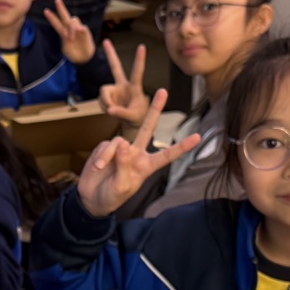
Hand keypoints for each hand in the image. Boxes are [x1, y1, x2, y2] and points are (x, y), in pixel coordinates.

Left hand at [45, 0, 96, 65]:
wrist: (84, 59)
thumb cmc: (74, 54)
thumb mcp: (66, 48)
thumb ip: (66, 39)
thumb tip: (70, 30)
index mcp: (63, 33)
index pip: (56, 23)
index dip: (51, 18)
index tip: (45, 11)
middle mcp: (70, 29)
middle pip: (65, 16)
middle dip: (61, 8)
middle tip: (57, 0)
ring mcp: (78, 30)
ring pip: (73, 20)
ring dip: (71, 27)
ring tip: (71, 37)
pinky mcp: (86, 32)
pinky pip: (82, 27)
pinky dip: (79, 28)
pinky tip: (79, 31)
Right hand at [75, 85, 192, 217]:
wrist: (92, 198)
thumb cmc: (111, 196)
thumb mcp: (121, 186)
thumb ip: (124, 165)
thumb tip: (123, 143)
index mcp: (146, 166)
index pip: (167, 155)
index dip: (182, 147)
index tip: (197, 137)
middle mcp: (136, 154)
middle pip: (148, 128)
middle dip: (155, 109)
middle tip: (163, 91)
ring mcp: (121, 150)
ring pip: (119, 141)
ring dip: (110, 155)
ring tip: (101, 169)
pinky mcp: (107, 147)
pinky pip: (106, 145)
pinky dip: (102, 156)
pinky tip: (97, 166)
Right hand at [99, 41, 148, 124]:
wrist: (132, 124)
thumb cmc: (137, 118)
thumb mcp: (133, 117)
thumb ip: (122, 113)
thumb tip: (109, 110)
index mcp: (134, 88)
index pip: (137, 72)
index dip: (139, 60)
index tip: (142, 46)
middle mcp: (123, 85)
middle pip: (115, 67)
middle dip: (111, 54)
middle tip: (106, 40)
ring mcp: (115, 90)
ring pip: (103, 91)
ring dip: (105, 102)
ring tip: (113, 111)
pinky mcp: (108, 96)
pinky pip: (100, 100)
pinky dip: (103, 106)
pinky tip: (110, 111)